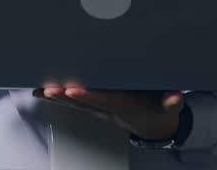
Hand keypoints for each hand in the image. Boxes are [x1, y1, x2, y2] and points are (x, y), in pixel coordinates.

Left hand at [33, 82, 183, 140]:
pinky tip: (46, 93)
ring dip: (59, 98)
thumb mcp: (171, 108)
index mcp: (126, 106)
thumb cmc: (161, 112)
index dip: (89, 95)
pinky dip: (60, 98)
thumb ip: (173, 102)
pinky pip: (76, 104)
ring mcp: (102, 110)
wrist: (155, 127)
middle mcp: (110, 110)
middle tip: (49, 90)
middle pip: (85, 102)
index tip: (74, 89)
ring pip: (77, 104)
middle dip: (67, 96)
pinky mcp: (98, 108)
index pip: (105, 99)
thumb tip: (176, 98)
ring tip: (41, 91)